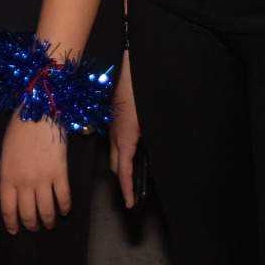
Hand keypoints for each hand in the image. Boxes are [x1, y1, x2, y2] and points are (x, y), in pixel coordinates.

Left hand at [0, 115, 69, 234]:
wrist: (39, 114)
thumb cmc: (19, 131)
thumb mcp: (5, 154)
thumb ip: (4, 176)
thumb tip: (3, 194)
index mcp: (7, 177)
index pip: (7, 208)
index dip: (11, 223)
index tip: (15, 231)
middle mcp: (24, 182)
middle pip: (28, 214)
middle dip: (31, 225)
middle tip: (35, 227)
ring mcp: (43, 179)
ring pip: (46, 210)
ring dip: (48, 221)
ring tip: (50, 223)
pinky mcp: (60, 174)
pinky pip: (63, 198)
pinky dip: (64, 208)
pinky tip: (64, 210)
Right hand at [109, 54, 140, 207]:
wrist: (127, 60)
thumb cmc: (141, 86)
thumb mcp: (151, 116)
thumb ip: (151, 138)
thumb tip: (152, 157)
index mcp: (126, 136)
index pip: (124, 171)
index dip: (127, 189)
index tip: (130, 204)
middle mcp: (116, 133)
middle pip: (116, 165)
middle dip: (123, 180)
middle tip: (133, 192)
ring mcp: (112, 124)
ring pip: (114, 152)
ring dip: (121, 165)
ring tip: (132, 174)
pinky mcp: (112, 116)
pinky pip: (114, 140)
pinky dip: (120, 151)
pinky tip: (129, 148)